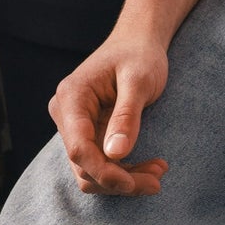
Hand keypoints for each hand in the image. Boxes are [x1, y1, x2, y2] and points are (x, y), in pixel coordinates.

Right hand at [47, 33, 171, 195]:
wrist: (138, 41)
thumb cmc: (140, 54)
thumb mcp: (139, 79)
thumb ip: (127, 115)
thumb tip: (115, 155)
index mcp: (72, 97)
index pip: (78, 148)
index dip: (103, 171)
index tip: (133, 183)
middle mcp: (66, 114)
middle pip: (83, 165)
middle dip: (118, 180)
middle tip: (157, 180)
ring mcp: (75, 126)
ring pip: (91, 170)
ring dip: (124, 179)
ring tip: (158, 173)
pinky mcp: (89, 134)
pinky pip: (100, 163)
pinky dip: (124, 170)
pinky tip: (150, 168)